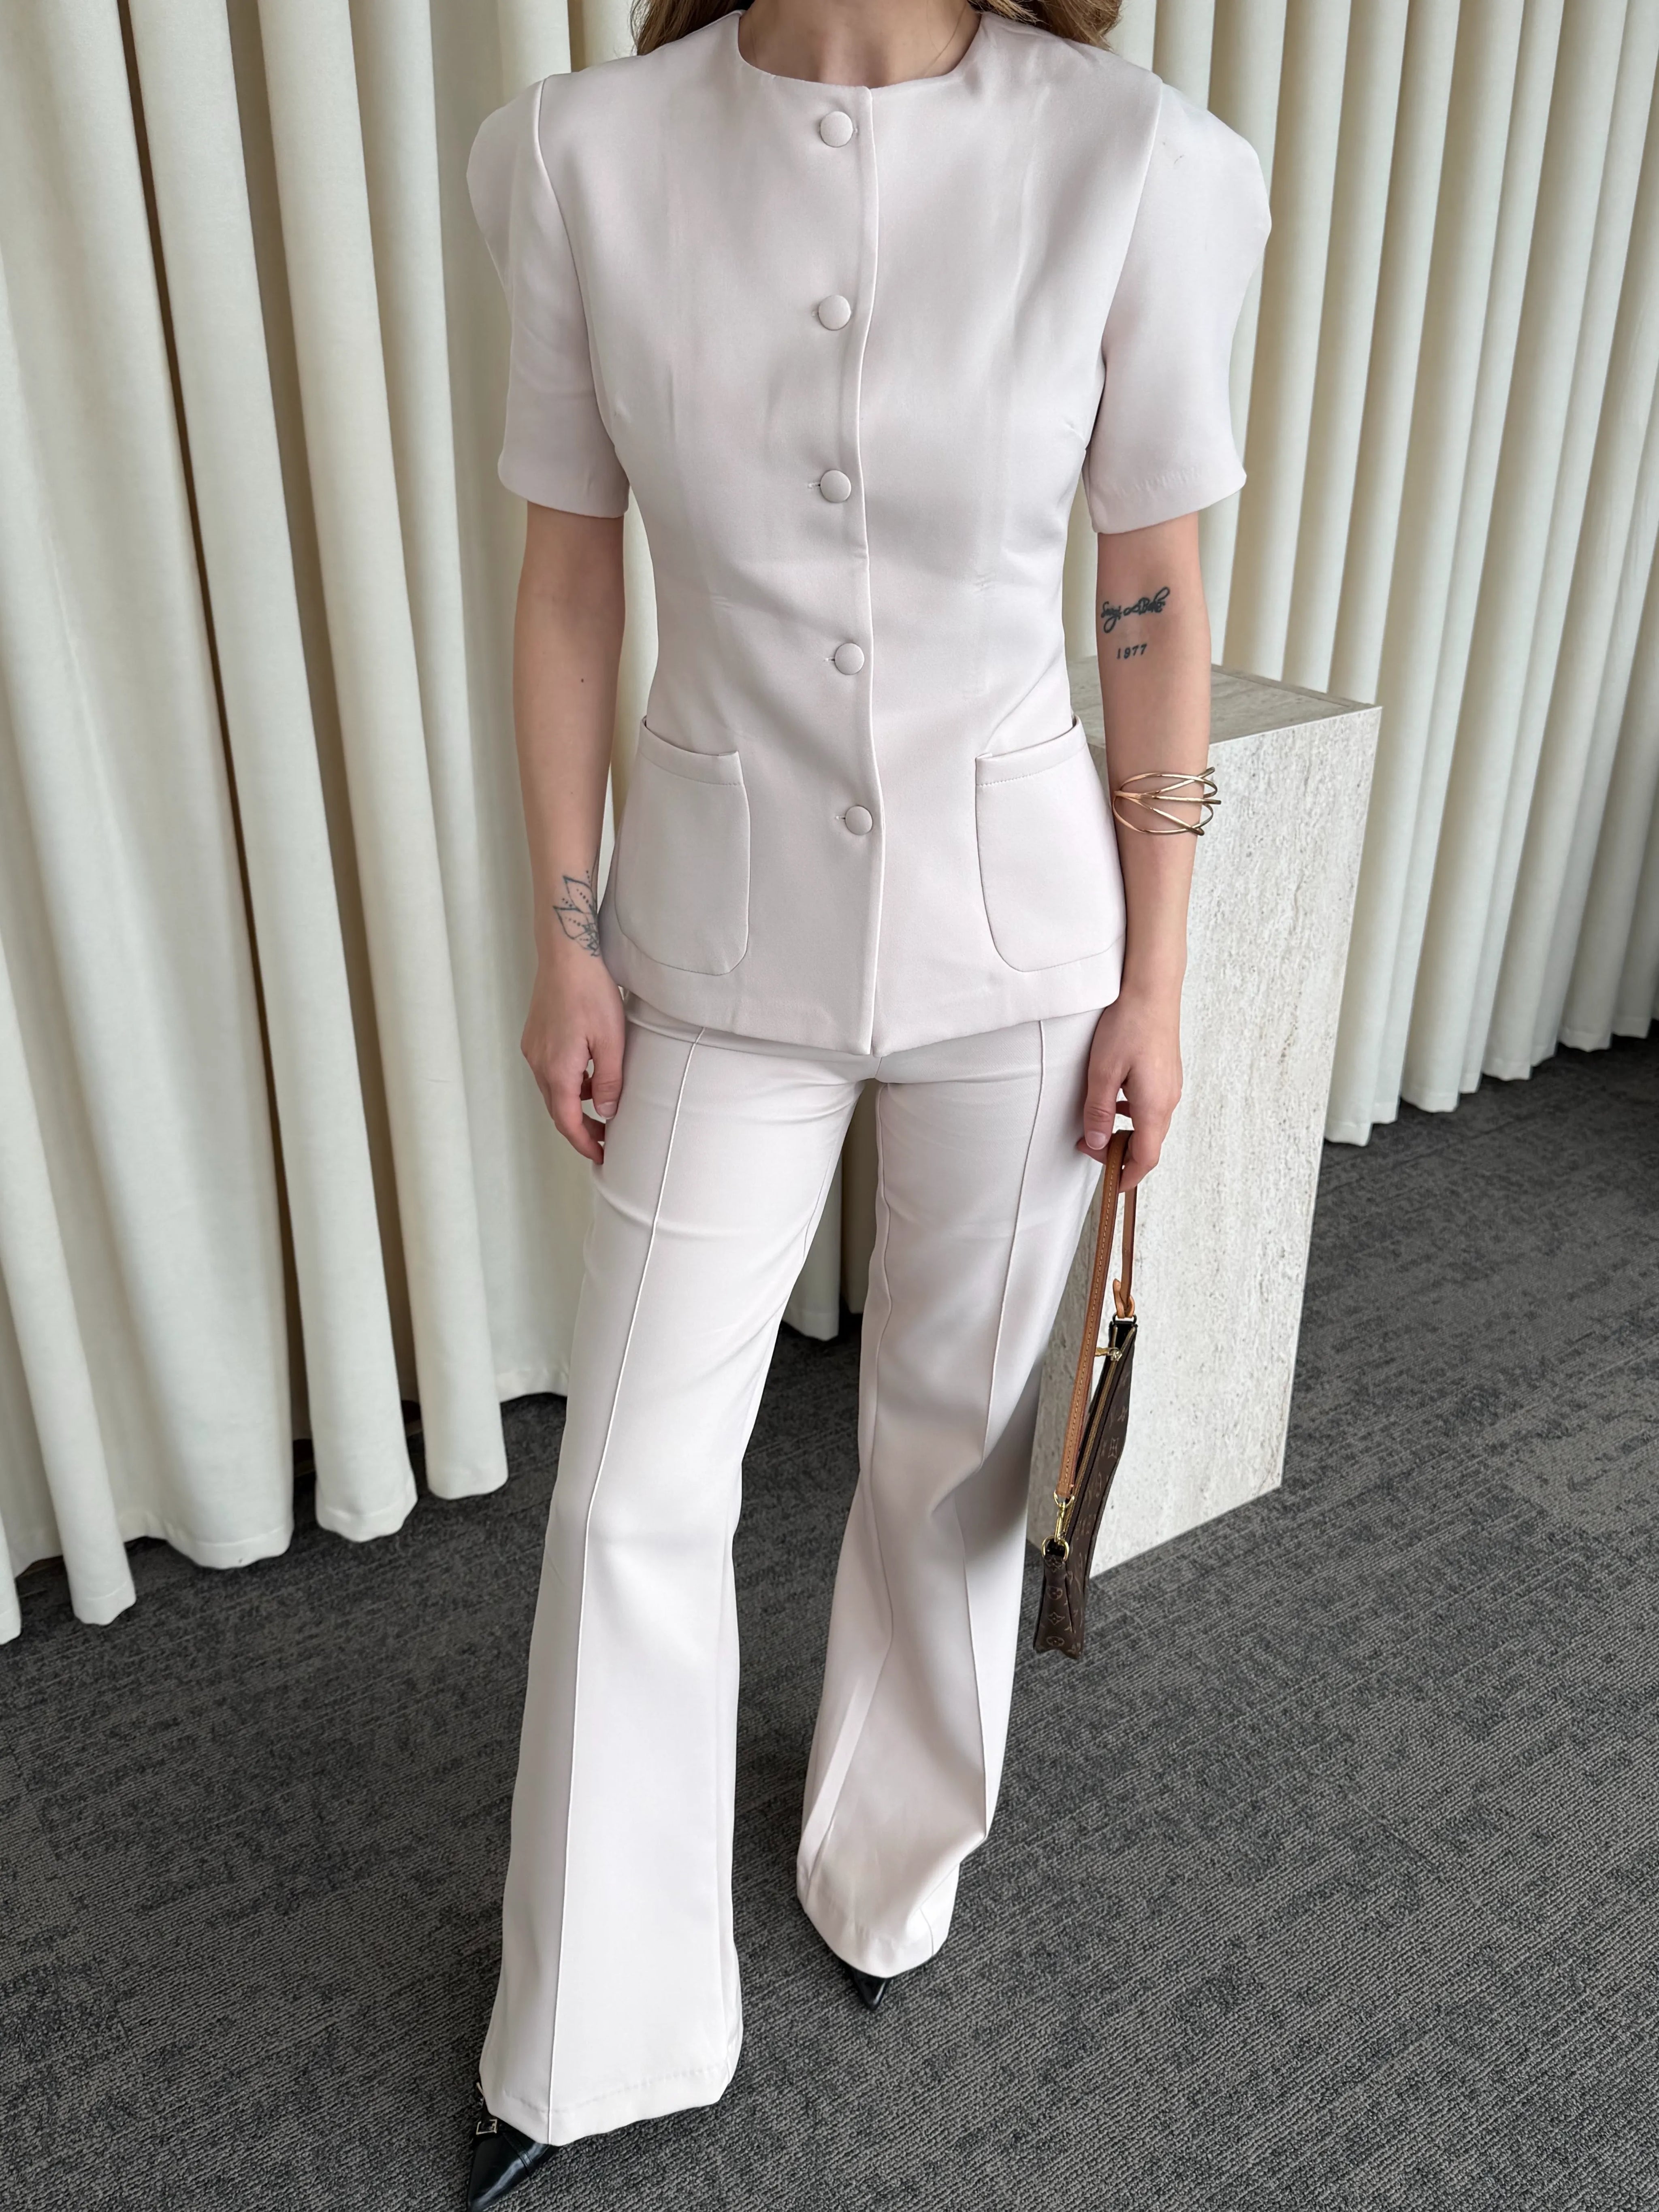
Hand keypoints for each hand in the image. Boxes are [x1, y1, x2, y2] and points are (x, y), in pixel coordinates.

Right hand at [521, 943, 625, 1163]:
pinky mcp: (534, 1037)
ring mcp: (533, 1050)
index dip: (584, 1143)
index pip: (567, 1122)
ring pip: (553, 1091)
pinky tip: (589, 1074)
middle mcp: (539, 1063)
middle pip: (557, 1110)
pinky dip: (568, 1082)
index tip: (601, 1155)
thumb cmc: (591, 992)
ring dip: (575, 1104)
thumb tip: (606, 1112)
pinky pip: (550, 1071)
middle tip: (605, 1138)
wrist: (566, 955)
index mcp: (558, 1070)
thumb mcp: (612, 1041)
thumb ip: (609, 1081)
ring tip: (602, 1106)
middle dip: (580, 1128)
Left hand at [1078, 987, 1181, 1190]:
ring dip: (1125, 1134)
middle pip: (1148, 1145)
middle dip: (1119, 1155)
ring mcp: (1171, 1087)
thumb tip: (1097, 1143)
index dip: (1128, 1177)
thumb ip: (1099, 1111)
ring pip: (1150, 1126)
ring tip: (1097, 1127)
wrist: (1152, 990)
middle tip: (1089, 1146)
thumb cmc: (1128, 1025)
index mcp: (1154, 1106)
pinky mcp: (1167, 1076)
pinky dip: (1132, 1116)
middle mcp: (1169, 1100)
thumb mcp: (1103, 1071)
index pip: (1146, 1158)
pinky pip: (1152, 1108)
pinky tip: (1114, 1102)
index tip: (1111, 1185)